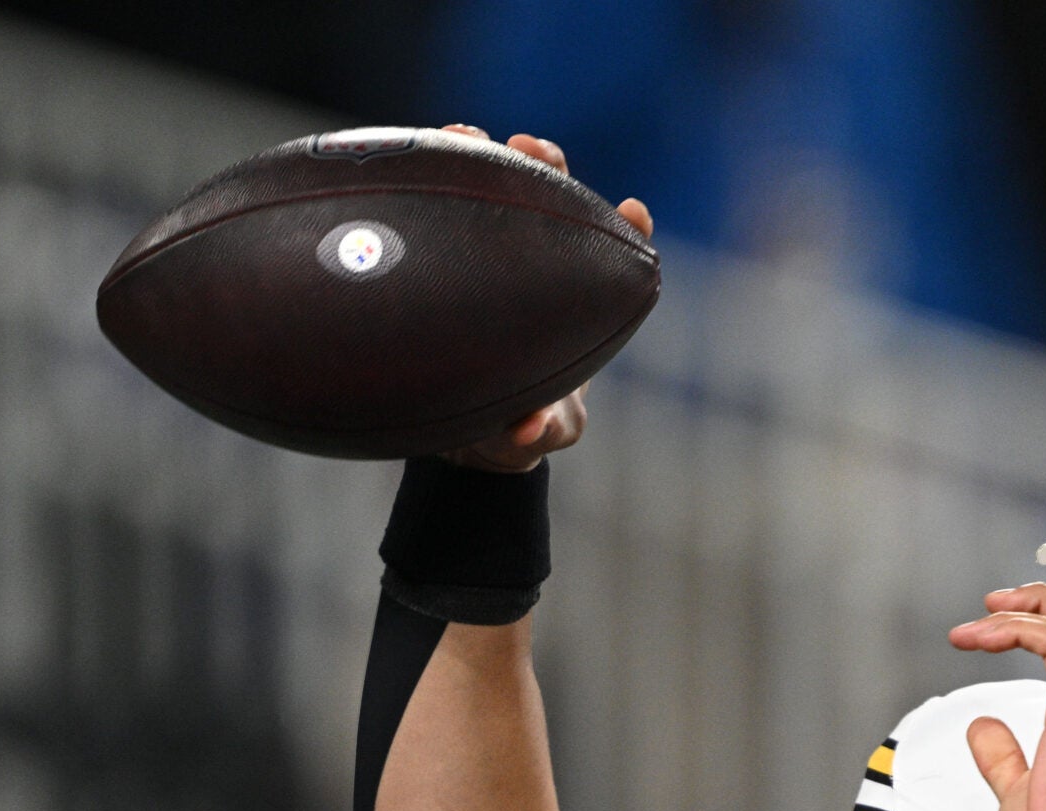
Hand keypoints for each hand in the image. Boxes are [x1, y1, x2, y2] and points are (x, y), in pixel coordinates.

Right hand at [435, 127, 655, 473]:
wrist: (458, 438)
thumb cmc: (511, 432)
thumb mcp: (528, 438)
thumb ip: (535, 434)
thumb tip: (529, 426)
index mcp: (570, 311)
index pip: (606, 259)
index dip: (627, 232)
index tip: (635, 210)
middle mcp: (533, 276)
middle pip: (552, 207)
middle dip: (547, 170)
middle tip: (533, 151)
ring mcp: (486, 264)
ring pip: (490, 195)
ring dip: (483, 159)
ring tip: (467, 136)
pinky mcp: (438, 259)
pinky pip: (432, 212)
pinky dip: (426, 180)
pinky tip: (411, 156)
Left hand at [950, 584, 1045, 810]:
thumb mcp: (1020, 789)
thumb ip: (1003, 757)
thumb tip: (983, 729)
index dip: (1042, 623)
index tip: (996, 628)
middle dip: (1039, 599)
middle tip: (993, 603)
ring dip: (1018, 613)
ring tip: (977, 624)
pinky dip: (1017, 630)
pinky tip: (985, 638)